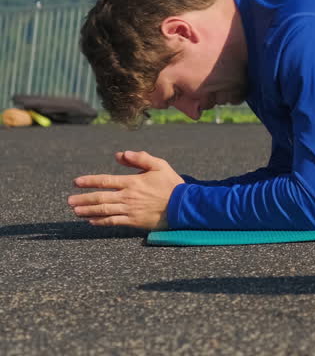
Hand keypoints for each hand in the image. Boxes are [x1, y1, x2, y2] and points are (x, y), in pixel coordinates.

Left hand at [68, 150, 183, 229]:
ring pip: (103, 210)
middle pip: (100, 197)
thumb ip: (140, 158)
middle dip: (83, 198)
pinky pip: (113, 222)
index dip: (89, 181)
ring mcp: (129, 210)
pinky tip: (91, 221)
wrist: (183, 205)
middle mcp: (128, 196)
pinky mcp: (133, 221)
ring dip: (87, 210)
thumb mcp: (159, 165)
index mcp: (132, 182)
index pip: (106, 181)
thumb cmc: (172, 184)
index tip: (76, 182)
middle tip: (69, 200)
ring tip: (76, 210)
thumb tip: (120, 154)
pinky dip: (100, 221)